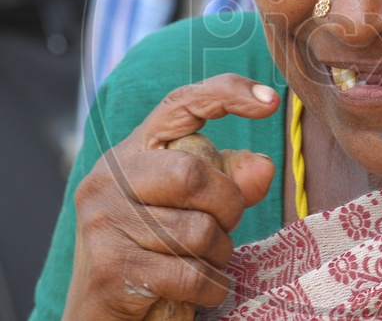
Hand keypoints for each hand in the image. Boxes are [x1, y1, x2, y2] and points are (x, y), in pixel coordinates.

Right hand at [63, 74, 278, 319]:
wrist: (100, 312)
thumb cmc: (156, 250)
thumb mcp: (193, 207)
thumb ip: (229, 181)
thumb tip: (264, 167)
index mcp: (133, 151)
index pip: (180, 104)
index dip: (227, 93)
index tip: (270, 101)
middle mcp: (109, 177)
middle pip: (194, 174)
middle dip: (228, 205)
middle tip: (225, 226)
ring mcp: (103, 221)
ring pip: (198, 230)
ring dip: (219, 253)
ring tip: (205, 260)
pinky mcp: (109, 268)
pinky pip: (191, 274)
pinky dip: (212, 286)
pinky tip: (204, 289)